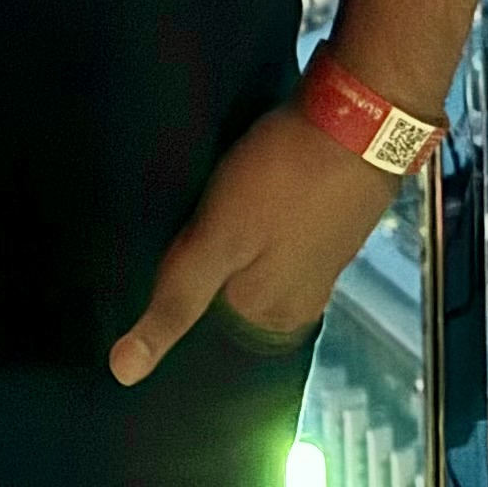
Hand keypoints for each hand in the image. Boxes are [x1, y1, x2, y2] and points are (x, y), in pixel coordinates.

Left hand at [109, 105, 406, 384]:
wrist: (361, 114)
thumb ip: (177, 301)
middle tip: (160, 238)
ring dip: (227, 246)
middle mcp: (300, 300)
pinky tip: (233, 196)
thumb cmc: (283, 177)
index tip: (136, 285)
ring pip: (252, 264)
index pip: (204, 330)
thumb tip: (126, 372)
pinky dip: (253, 222)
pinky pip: (275, 234)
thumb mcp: (217, 241)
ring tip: (188, 213)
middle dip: (200, 276)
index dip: (170, 307)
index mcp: (272, 318)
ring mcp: (319, 261)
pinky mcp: (327, 221)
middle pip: (230, 298)